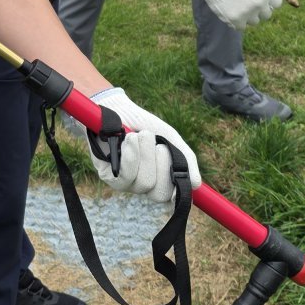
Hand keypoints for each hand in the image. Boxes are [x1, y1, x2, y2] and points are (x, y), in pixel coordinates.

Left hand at [85, 86, 201, 202]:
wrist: (116, 108)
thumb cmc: (142, 124)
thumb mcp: (168, 137)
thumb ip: (184, 158)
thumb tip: (197, 184)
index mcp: (157, 178)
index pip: (170, 195)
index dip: (178, 191)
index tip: (182, 178)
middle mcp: (140, 184)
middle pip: (159, 194)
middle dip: (163, 165)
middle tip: (158, 145)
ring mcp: (123, 182)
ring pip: (145, 183)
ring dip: (146, 153)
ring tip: (138, 136)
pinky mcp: (107, 175)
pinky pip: (125, 176)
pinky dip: (132, 154)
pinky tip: (128, 140)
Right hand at [194, 0, 281, 29]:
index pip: (277, 3)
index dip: (271, 2)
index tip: (266, 2)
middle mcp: (259, 4)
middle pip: (267, 15)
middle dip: (260, 10)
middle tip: (249, 5)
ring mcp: (248, 13)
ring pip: (254, 21)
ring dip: (248, 16)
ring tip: (237, 6)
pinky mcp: (236, 20)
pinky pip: (241, 27)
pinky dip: (237, 21)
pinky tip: (231, 11)